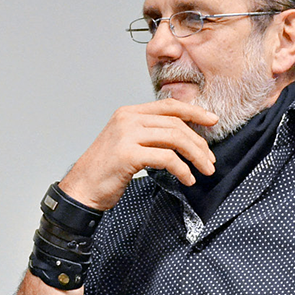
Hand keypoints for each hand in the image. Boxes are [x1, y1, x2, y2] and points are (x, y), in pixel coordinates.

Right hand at [61, 99, 217, 209]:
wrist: (82, 189)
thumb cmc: (106, 171)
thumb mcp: (127, 143)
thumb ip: (148, 133)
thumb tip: (182, 134)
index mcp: (129, 113)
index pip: (169, 106)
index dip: (195, 112)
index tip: (213, 121)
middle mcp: (127, 119)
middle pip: (176, 124)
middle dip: (199, 143)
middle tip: (210, 161)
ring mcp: (126, 135)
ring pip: (175, 139)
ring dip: (195, 156)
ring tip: (204, 171)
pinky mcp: (128, 154)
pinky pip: (166, 158)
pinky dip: (182, 169)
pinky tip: (187, 180)